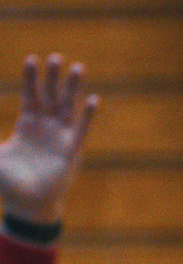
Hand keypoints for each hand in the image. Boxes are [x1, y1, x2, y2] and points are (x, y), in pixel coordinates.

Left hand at [0, 55, 98, 220]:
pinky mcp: (71, 151)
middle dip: (52, 77)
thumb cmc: (8, 183)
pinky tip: (93, 99)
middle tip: (55, 57)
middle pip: (50, 95)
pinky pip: (81, 129)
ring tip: (78, 68)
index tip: (31, 59)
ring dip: (72, 88)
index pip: (30, 95)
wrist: (28, 206)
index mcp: (27, 125)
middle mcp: (45, 127)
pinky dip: (87, 115)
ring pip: (68, 107)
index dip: (30, 78)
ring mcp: (60, 138)